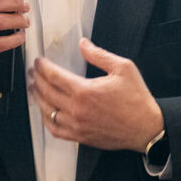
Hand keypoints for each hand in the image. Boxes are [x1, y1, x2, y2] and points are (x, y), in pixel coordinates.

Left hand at [27, 38, 163, 151]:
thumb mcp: (123, 69)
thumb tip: (83, 44)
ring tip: (34, 88)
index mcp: (85, 91)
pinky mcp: (79, 137)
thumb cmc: (137, 101)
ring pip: (46, 110)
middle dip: (36, 79)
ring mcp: (76, 125)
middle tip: (32, 72)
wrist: (147, 128)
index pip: (53, 76)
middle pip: (46, 92)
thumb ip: (99, 55)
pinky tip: (44, 111)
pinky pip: (54, 129)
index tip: (38, 62)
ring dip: (37, 97)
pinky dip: (45, 119)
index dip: (42, 67)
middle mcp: (77, 109)